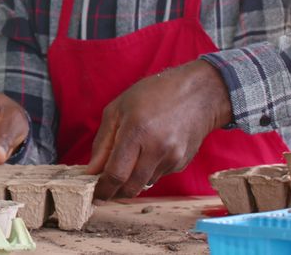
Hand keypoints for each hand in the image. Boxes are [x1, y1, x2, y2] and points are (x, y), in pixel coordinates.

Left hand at [85, 60, 232, 198]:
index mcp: (137, 131)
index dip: (102, 189)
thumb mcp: (118, 109)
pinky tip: (150, 150)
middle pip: (130, 187)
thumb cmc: (154, 94)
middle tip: (105, 187)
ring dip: (131, 180)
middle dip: (115, 192)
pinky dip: (147, 170)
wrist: (199, 94)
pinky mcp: (182, 163)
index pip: (116, 174)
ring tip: (129, 158)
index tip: (94, 196)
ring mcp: (172, 158)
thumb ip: (102, 142)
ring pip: (144, 184)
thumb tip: (91, 171)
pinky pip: (158, 175)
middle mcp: (157, 148)